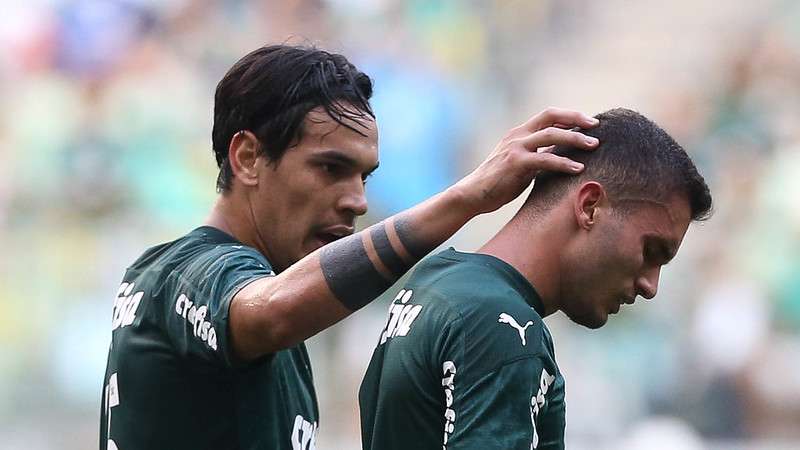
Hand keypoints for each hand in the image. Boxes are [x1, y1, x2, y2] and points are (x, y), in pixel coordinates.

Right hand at [451, 107, 599, 215]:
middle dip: (577, 119)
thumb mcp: (520, 163)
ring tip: (593, 146)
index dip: (570, 115)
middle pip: (552, 117)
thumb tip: (560, 153)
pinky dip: (564, 163)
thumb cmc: (498, 182)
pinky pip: (545, 159)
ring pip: (551, 135)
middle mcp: (517, 135)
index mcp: (519, 133)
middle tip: (596, 128)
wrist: (473, 194)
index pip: (548, 115)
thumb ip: (537, 154)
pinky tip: (578, 169)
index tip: (589, 123)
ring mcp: (516, 147)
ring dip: (575, 138)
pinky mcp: (516, 163)